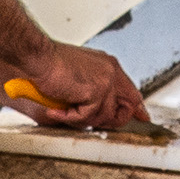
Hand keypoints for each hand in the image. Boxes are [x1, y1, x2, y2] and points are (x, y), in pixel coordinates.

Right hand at [0, 42, 148, 131]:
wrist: (37, 58)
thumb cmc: (49, 64)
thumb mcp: (79, 75)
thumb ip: (93, 90)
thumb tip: (100, 113)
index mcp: (109, 66)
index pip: (131, 91)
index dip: (136, 107)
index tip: (142, 116)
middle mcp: (111, 72)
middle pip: (124, 109)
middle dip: (106, 120)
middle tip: (82, 119)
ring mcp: (106, 81)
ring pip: (103, 117)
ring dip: (79, 119)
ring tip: (61, 109)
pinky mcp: (96, 91)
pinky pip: (86, 117)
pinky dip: (68, 117)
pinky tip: (56, 110)